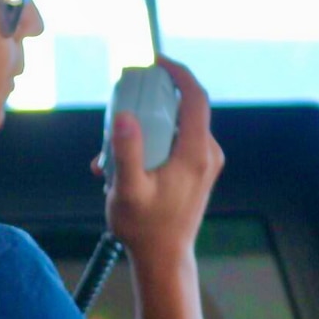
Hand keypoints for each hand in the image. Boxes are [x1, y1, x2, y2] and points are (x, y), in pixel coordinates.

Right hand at [93, 58, 224, 267]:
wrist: (164, 257)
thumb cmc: (144, 227)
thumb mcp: (127, 190)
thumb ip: (125, 152)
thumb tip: (124, 116)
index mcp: (196, 153)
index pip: (195, 98)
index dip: (178, 73)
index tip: (155, 61)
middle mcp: (206, 153)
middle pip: (185, 108)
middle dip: (153, 98)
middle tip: (123, 98)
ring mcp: (204, 163)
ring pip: (177, 125)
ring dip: (147, 125)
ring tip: (112, 148)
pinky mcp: (197, 171)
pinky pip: (176, 142)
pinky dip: (151, 141)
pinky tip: (121, 165)